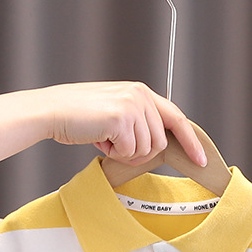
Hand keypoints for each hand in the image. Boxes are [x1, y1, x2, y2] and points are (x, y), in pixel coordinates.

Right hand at [44, 81, 205, 167]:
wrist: (52, 111)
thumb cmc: (79, 116)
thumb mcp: (116, 112)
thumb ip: (139, 122)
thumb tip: (157, 146)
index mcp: (142, 92)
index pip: (176, 118)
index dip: (190, 141)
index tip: (200, 159)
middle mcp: (141, 96)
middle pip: (160, 144)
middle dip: (139, 153)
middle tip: (116, 145)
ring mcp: (132, 106)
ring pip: (145, 151)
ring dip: (124, 154)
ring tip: (105, 138)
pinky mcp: (121, 119)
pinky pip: (129, 153)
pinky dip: (113, 154)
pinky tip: (99, 139)